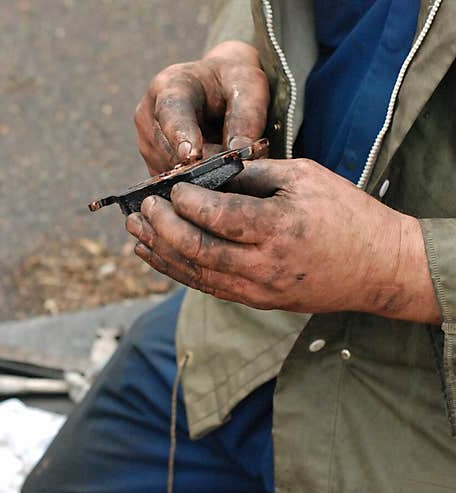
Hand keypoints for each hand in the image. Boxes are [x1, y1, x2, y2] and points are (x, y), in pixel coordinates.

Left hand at [125, 158, 440, 323]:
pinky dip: (174, 270)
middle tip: (142, 207)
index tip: (171, 187)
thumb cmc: (345, 213)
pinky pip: (204, 285)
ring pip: (193, 273)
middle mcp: (262, 264)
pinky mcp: (253, 300)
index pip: (217, 216)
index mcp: (278, 227)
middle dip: (161, 226)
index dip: (186, 202)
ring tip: (134, 229)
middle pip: (195, 249)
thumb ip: (253, 174)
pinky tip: (153, 254)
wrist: (378, 267)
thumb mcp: (305, 177)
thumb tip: (206, 171)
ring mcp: (256, 288)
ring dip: (158, 251)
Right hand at [134, 41, 268, 174]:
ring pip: (172, 172)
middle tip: (238, 165)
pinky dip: (196, 182)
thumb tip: (238, 151)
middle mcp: (148, 116)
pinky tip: (215, 170)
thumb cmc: (233, 81)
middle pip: (171, 152)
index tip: (192, 155)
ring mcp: (147, 144)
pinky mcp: (152, 165)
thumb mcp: (250, 86)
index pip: (171, 113)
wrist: (218, 86)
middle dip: (204, 163)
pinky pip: (173, 183)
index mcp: (169, 86)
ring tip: (227, 161)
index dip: (181, 135)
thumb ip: (247, 116)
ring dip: (202, 174)